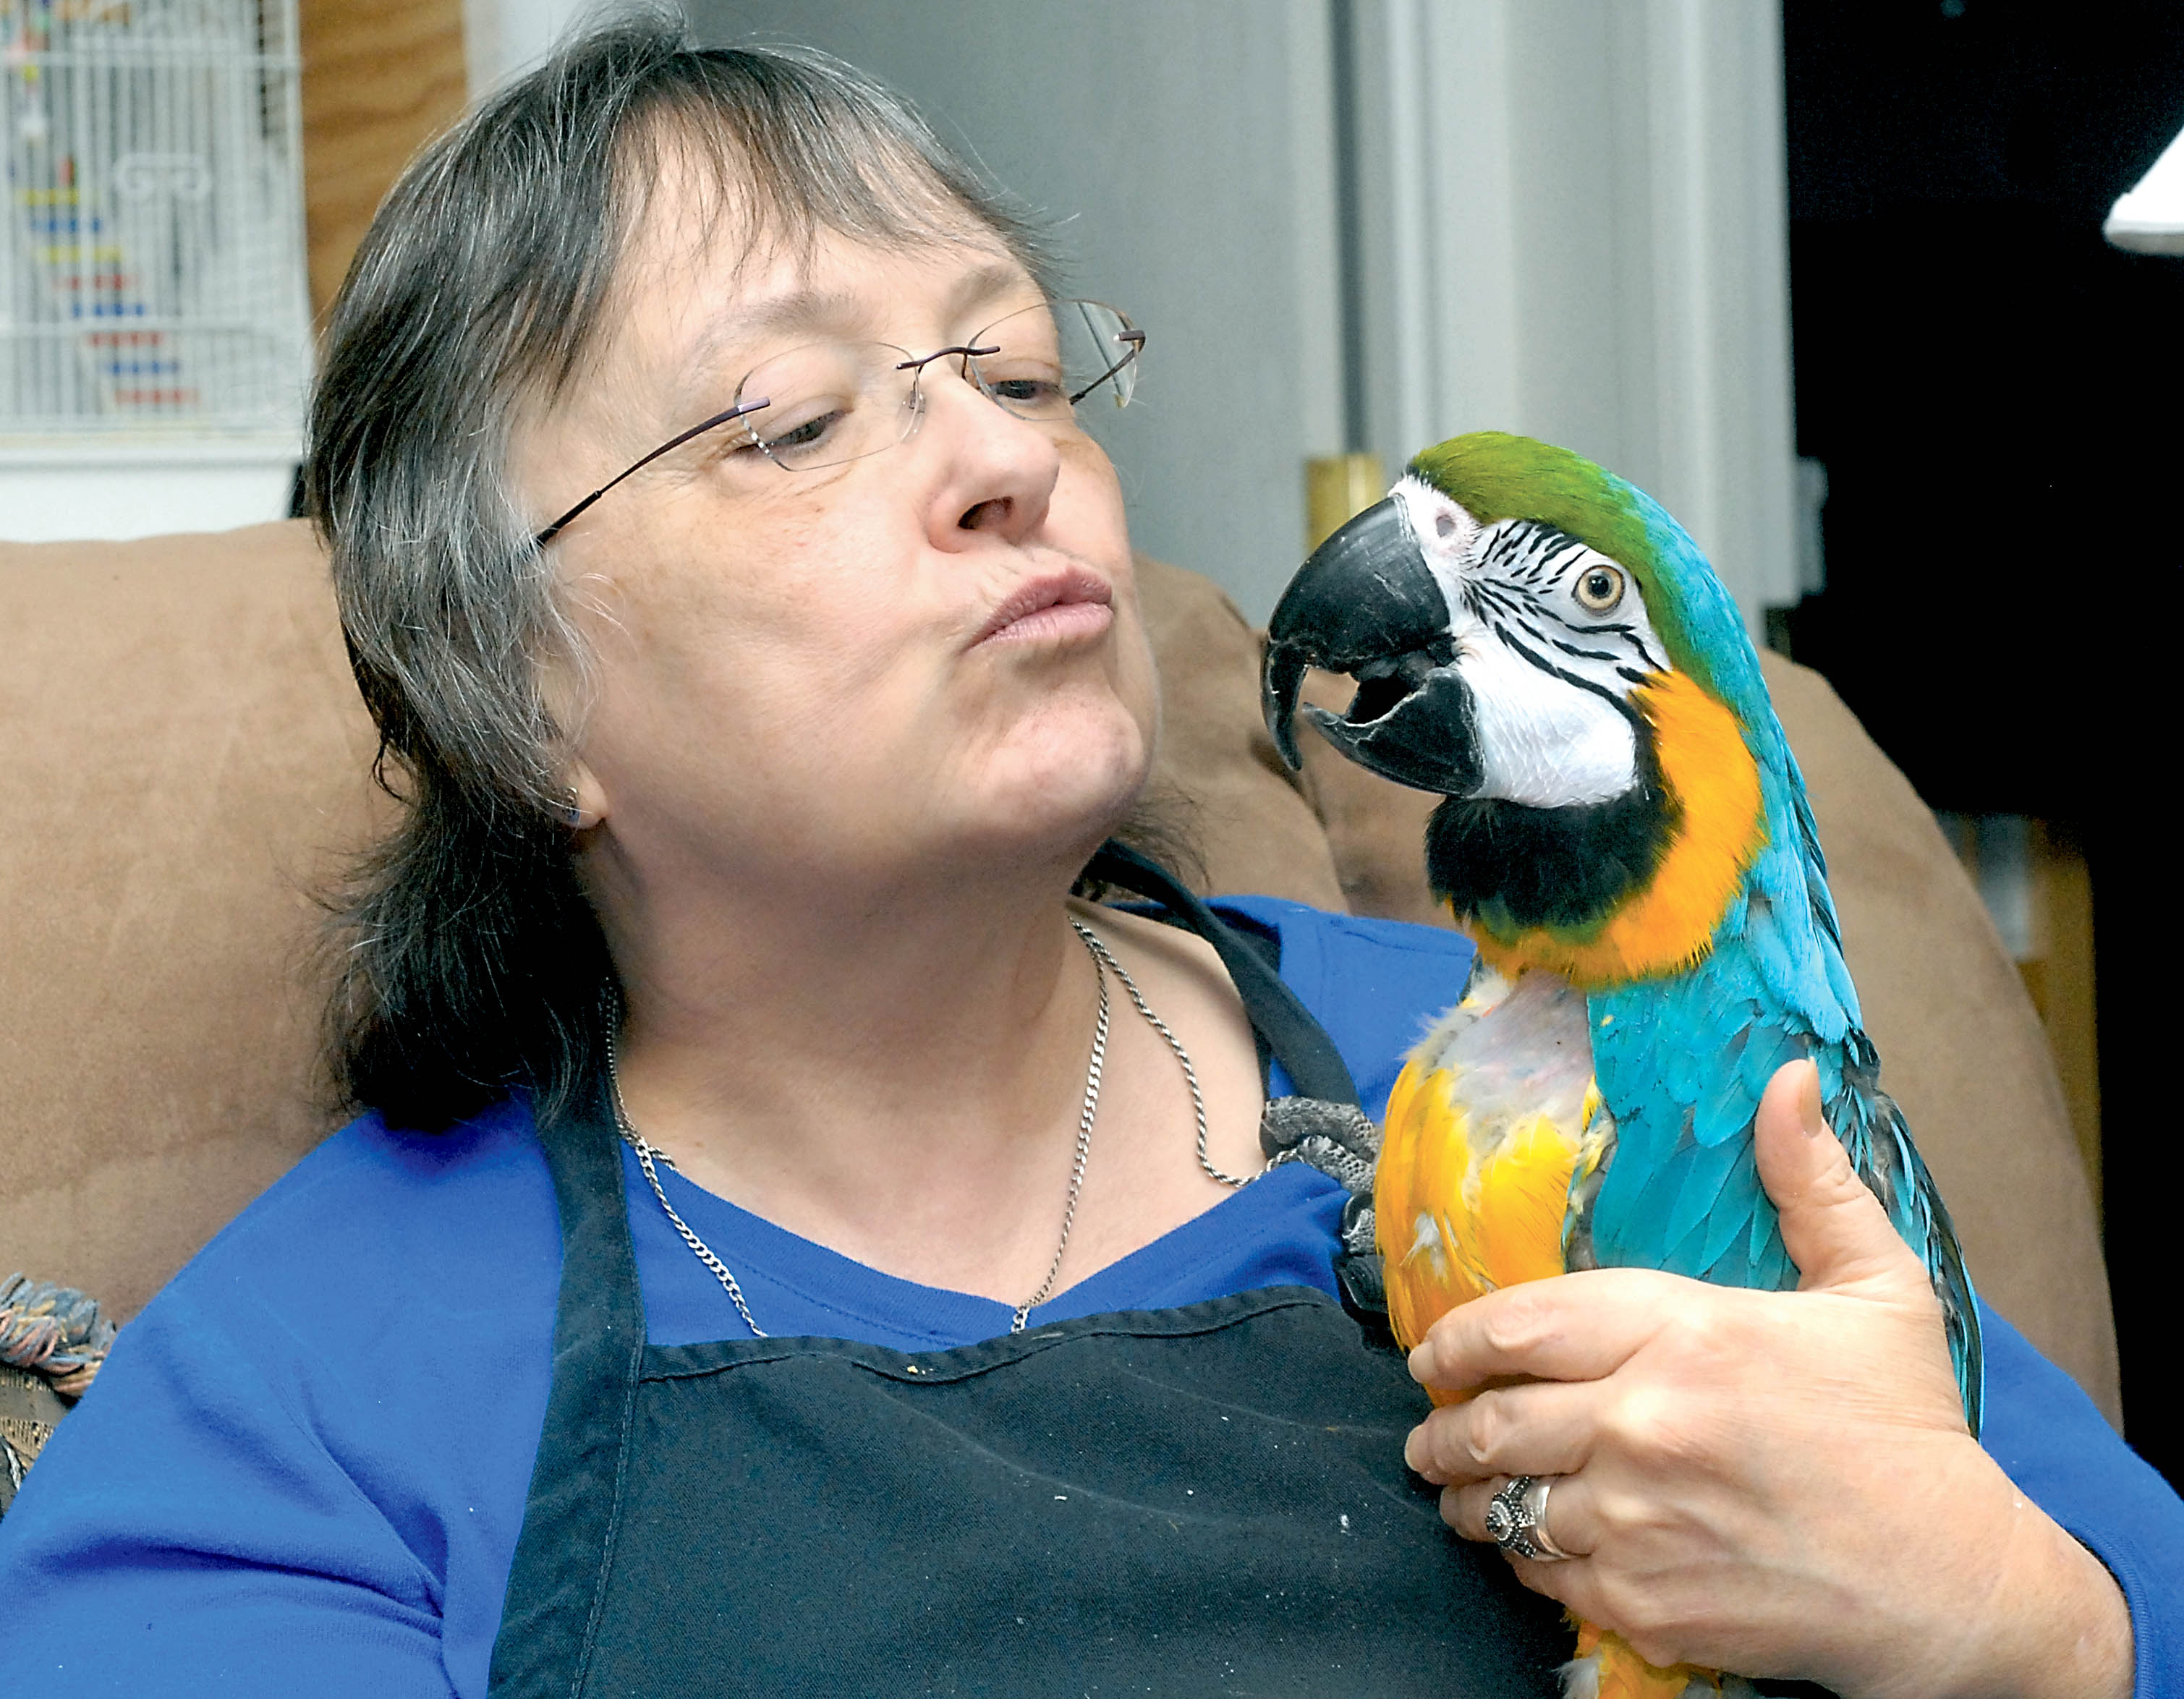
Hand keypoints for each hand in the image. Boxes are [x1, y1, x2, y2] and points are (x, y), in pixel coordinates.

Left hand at [1400, 1060, 2132, 1698]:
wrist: (1951, 1582)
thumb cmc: (1908, 1428)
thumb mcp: (1876, 1286)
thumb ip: (1812, 1180)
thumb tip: (1788, 1078)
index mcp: (1685, 1334)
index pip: (1520, 1325)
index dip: (1459, 1338)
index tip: (1434, 1350)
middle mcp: (1642, 1424)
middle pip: (1491, 1422)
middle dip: (1442, 1427)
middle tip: (1427, 1430)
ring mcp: (1636, 1519)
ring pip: (1503, 1506)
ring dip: (1467, 1498)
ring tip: (1455, 1490)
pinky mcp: (1643, 1602)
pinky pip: (1543, 1574)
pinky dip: (1524, 1559)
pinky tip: (1528, 1546)